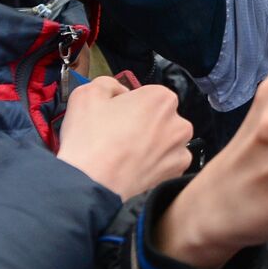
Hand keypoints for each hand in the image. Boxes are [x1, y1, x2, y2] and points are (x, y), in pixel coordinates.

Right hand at [56, 77, 192, 199]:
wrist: (90, 184)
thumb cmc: (89, 138)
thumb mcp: (87, 94)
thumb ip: (108, 84)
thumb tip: (120, 92)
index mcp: (161, 98)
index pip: (146, 95)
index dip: (128, 105)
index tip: (114, 117)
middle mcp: (178, 122)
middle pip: (159, 118)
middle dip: (143, 124)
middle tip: (118, 137)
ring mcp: (180, 150)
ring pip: (165, 141)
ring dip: (151, 144)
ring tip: (125, 154)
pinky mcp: (177, 172)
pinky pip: (168, 162)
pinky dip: (155, 164)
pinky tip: (135, 167)